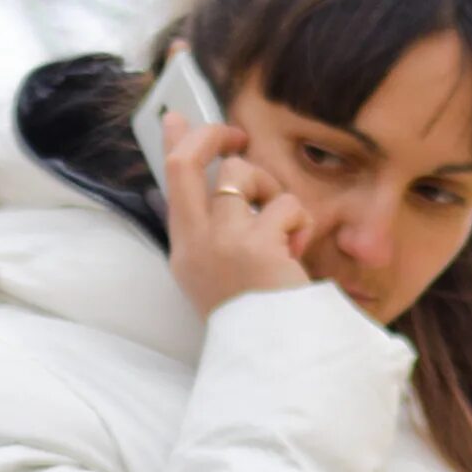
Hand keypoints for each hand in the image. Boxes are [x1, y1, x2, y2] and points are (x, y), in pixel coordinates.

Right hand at [164, 114, 311, 317]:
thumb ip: (219, 229)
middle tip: (236, 135)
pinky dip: (299, 223)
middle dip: (211, 135)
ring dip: (271, 190)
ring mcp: (221, 242)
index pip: (171, 183)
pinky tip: (297, 253)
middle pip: (186, 162)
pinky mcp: (254, 245)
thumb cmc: (260, 314)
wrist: (274, 355)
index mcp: (185, 252)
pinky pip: (285, 204)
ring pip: (242, 173)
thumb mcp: (224, 273)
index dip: (174, 143)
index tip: (177, 117)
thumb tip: (223, 181)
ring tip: (283, 228)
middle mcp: (195, 244)